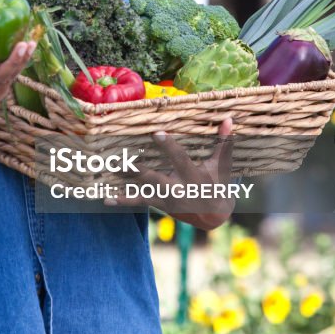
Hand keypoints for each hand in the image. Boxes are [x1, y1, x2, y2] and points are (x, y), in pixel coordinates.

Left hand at [106, 117, 234, 230]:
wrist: (215, 215)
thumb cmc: (218, 182)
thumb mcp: (222, 163)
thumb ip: (224, 141)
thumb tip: (229, 118)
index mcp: (193, 176)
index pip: (179, 159)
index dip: (168, 146)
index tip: (155, 132)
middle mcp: (179, 189)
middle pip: (155, 179)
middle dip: (138, 170)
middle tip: (122, 159)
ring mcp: (167, 199)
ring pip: (143, 192)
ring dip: (125, 184)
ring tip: (109, 174)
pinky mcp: (160, 205)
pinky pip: (140, 202)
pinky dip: (123, 201)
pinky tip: (105, 199)